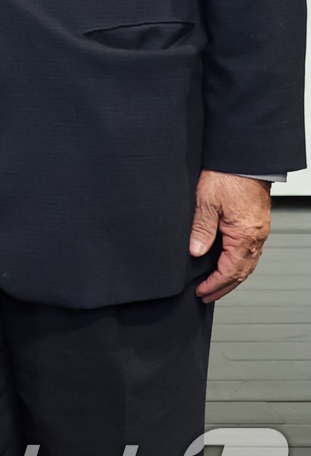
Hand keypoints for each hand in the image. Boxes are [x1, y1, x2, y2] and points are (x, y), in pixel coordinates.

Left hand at [190, 169, 271, 301]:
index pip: (229, 271)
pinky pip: (250, 251)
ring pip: (248, 263)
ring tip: (216, 285)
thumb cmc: (227, 175)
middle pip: (242, 273)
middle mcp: (256, 237)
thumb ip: (201, 229)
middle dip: (224, 287)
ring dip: (232, 277)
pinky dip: (239, 262)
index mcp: (244, 236)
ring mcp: (259, 231)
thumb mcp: (206, 202)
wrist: (245, 159)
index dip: (214, 285)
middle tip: (207, 296)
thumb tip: (195, 252)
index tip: (201, 292)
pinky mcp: (258, 223)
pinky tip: (229, 262)